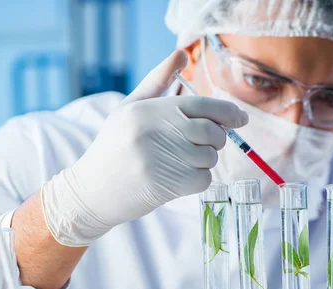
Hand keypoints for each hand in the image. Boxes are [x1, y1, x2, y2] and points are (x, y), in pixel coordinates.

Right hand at [42, 50, 247, 245]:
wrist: (92, 191)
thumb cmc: (115, 146)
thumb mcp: (130, 108)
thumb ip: (158, 80)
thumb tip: (183, 54)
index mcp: (148, 109)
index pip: (202, 106)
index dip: (228, 112)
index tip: (241, 118)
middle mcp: (155, 132)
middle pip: (212, 132)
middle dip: (217, 138)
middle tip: (208, 142)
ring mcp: (162, 160)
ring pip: (210, 157)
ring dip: (204, 161)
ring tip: (183, 161)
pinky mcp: (167, 185)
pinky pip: (204, 179)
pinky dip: (198, 180)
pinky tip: (179, 177)